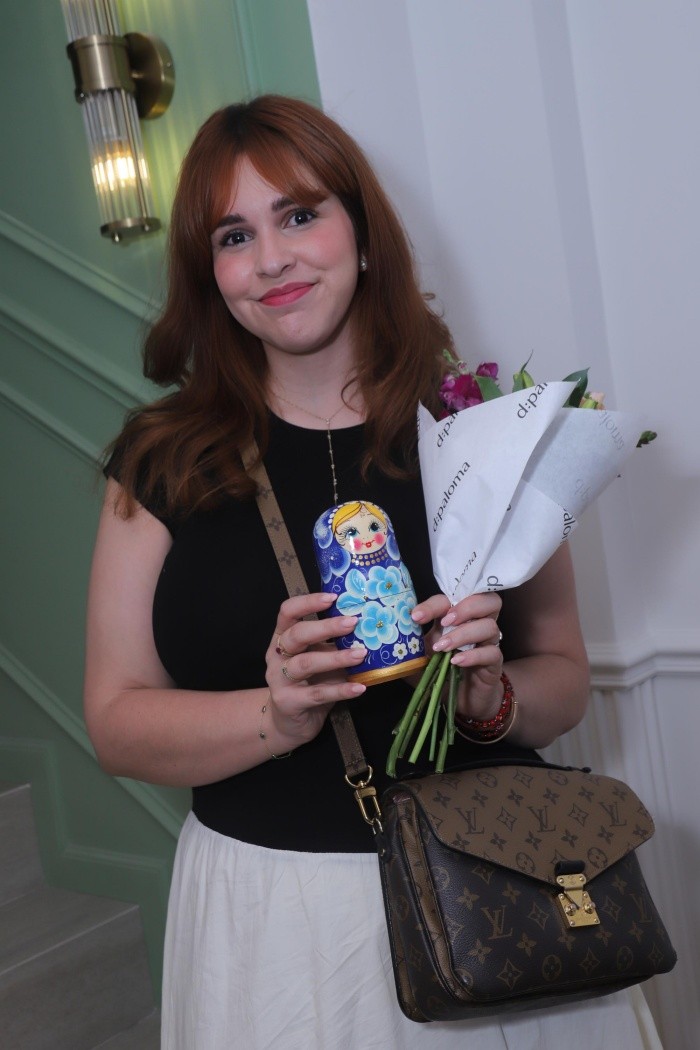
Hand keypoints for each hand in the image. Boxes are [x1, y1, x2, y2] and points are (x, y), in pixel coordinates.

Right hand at [264, 592, 366, 748]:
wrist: (290, 723)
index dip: (308, 602)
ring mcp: (279, 679)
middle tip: (353, 622)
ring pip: (306, 664)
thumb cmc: (309, 683)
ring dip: (336, 658)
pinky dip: (341, 690)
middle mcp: (276, 655)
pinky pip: (317, 694)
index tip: (333, 597)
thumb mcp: (318, 657)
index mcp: (282, 638)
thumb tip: (369, 624)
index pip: (287, 612)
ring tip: (360, 654)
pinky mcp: (288, 702)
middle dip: (325, 627)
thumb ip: (332, 642)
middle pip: (297, 635)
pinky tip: (360, 687)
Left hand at [412, 592, 503, 721]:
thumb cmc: (440, 672)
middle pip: (488, 601)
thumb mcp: (419, 656)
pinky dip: (473, 655)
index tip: (415, 617)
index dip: (435, 604)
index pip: (453, 598)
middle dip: (466, 607)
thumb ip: (408, 643)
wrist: (461, 700)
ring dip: (463, 633)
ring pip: (489, 626)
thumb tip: (387, 633)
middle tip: (445, 621)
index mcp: (458, 617)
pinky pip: (491, 653)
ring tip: (442, 647)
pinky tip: (456, 662)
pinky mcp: (494, 664)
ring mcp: (488, 643)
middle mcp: (477, 625)